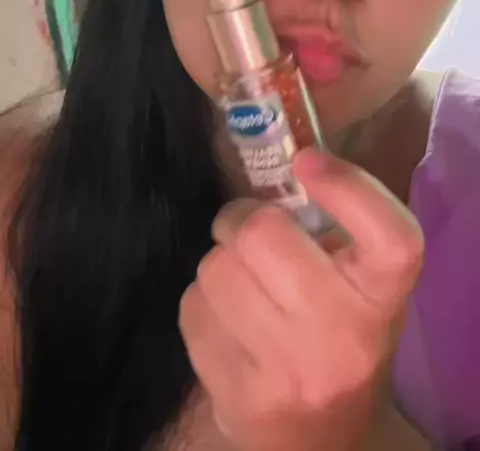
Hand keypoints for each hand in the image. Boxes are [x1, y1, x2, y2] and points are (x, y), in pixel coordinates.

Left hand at [178, 148, 423, 450]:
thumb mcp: (360, 286)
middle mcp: (344, 337)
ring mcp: (290, 372)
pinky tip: (227, 320)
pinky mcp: (239, 397)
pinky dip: (201, 303)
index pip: (389, 236)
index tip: (307, 162)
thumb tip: (277, 167)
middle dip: (241, 220)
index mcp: (383, 298)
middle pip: (262, 234)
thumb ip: (334, 230)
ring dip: (219, 263)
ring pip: (215, 269)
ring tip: (241, 282)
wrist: (325, 440)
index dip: (348, 187)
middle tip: (248, 230)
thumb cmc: (341, 338)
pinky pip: (192, 310)